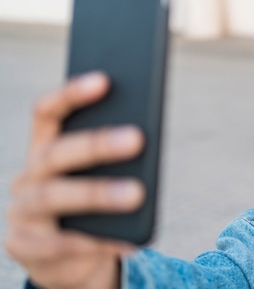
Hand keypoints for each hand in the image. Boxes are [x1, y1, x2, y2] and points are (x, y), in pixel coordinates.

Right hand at [4, 72, 144, 288]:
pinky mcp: (26, 248)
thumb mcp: (99, 177)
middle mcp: (26, 176)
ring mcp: (21, 212)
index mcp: (43, 148)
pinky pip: (63, 244)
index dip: (71, 94)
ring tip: (137, 194)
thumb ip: (113, 158)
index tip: (104, 79)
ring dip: (98, 193)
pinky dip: (99, 240)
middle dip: (96, 144)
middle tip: (137, 138)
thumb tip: (146, 135)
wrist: (63, 259)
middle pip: (55, 153)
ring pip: (54, 196)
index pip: (47, 112)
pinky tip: (131, 239)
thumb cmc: (90, 207)